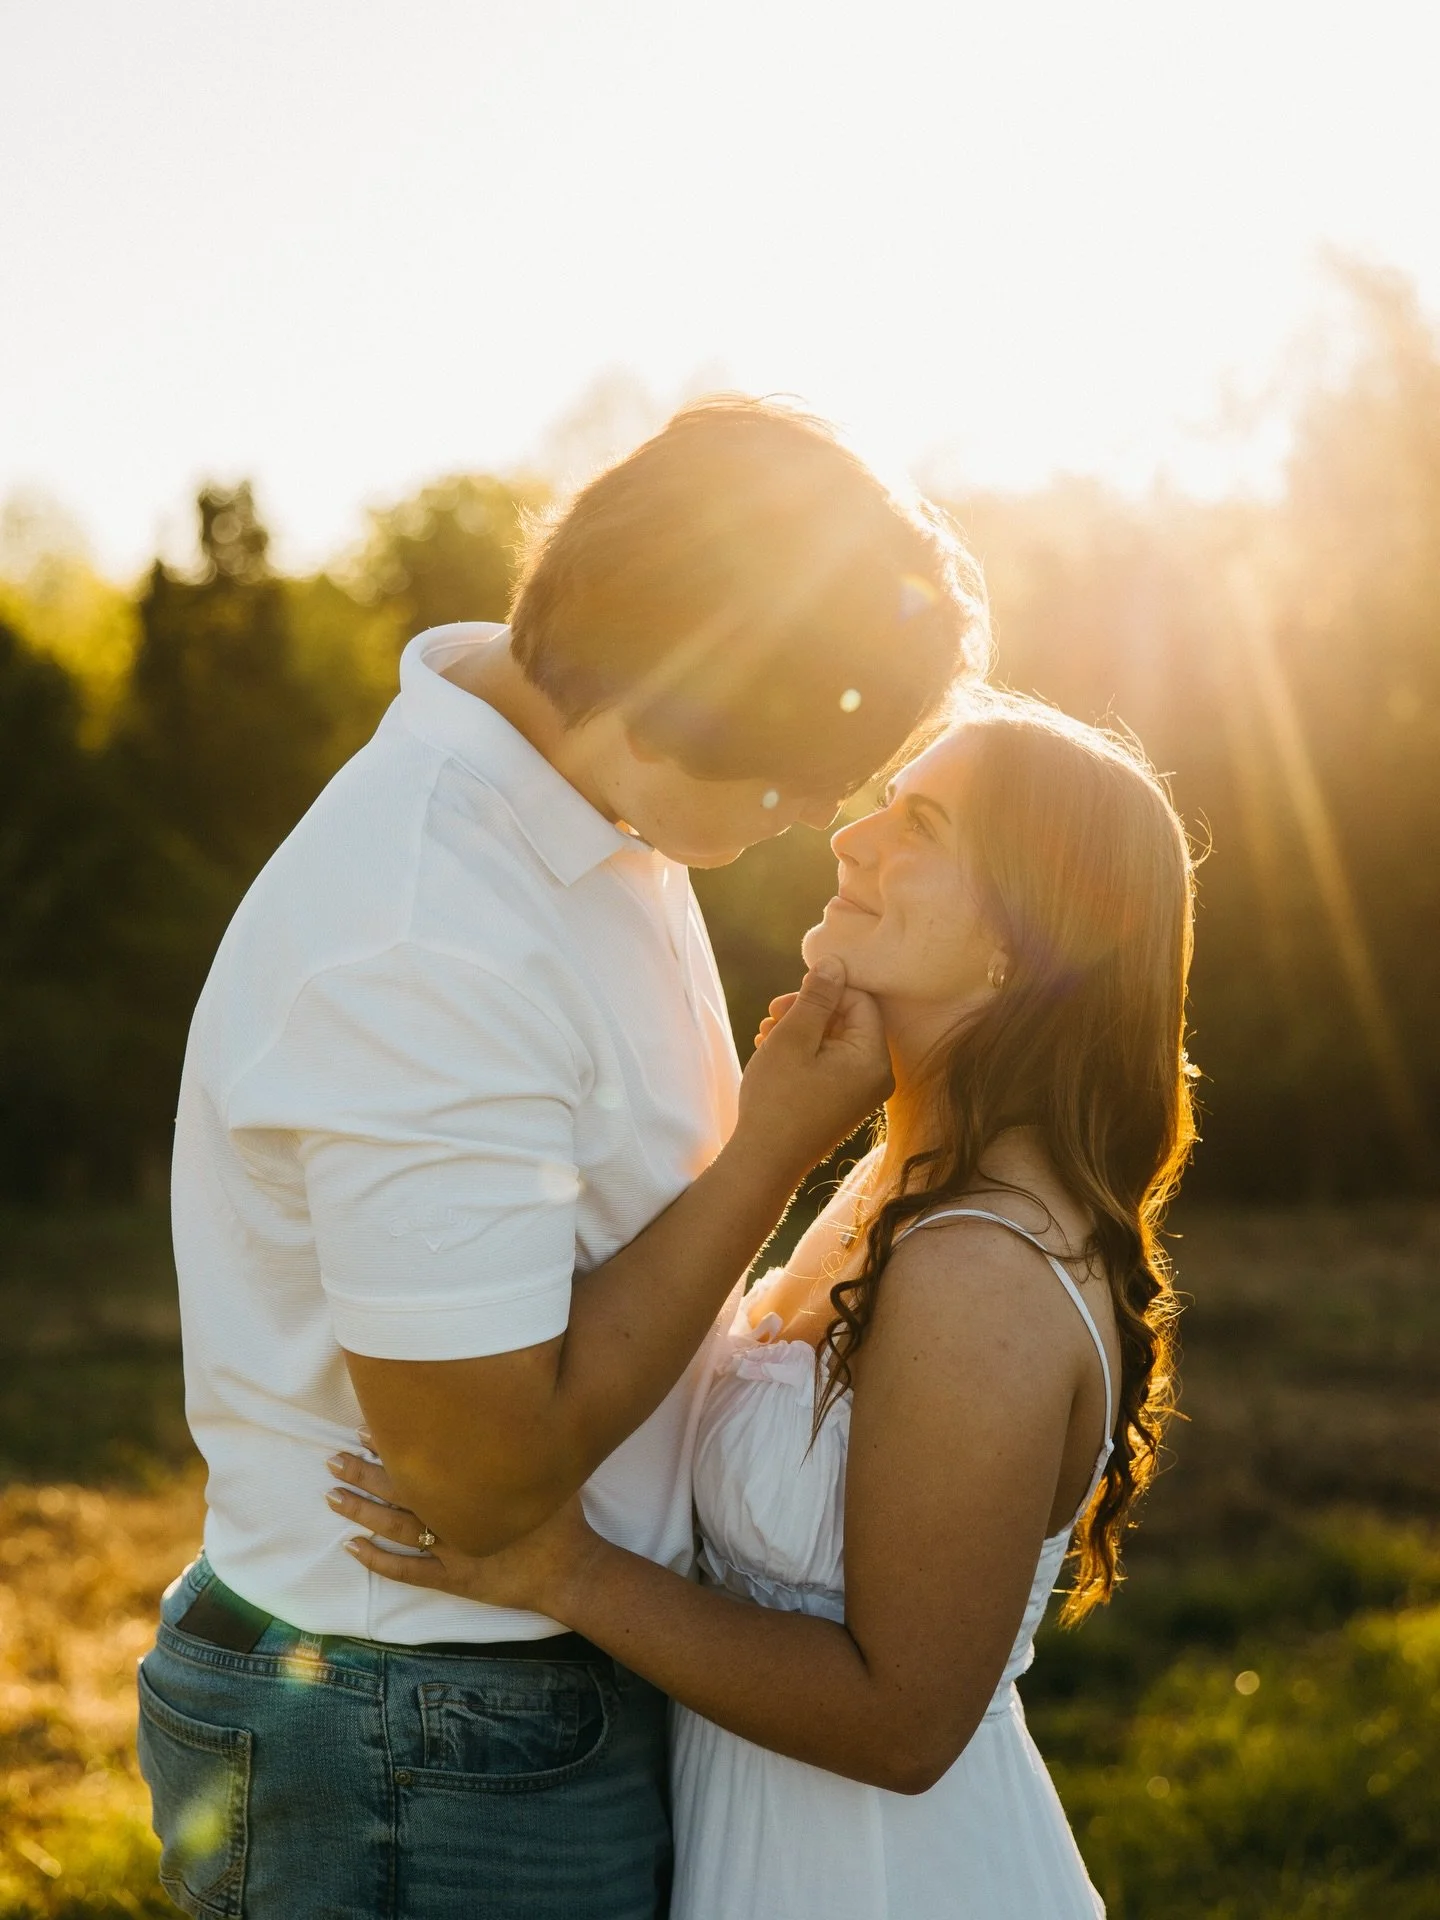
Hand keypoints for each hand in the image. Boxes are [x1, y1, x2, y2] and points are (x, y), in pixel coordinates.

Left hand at [327, 1451, 601, 1618]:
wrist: (569, 1569)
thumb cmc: (562, 1517)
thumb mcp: (548, 1468)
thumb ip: (526, 1440)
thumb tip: (515, 1401)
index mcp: (472, 1488)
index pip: (421, 1462)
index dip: (390, 1445)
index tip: (364, 1429)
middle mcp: (454, 1517)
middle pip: (398, 1492)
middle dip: (363, 1474)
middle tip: (332, 1459)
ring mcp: (449, 1551)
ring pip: (394, 1529)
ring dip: (361, 1511)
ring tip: (331, 1495)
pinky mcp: (452, 1579)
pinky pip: (406, 1571)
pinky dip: (377, 1560)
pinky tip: (352, 1547)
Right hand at [736, 958, 892, 1177]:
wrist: (764, 1162)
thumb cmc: (777, 1100)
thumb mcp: (793, 1038)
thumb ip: (816, 997)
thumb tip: (834, 963)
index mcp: (873, 1059)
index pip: (859, 1001)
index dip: (823, 992)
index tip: (785, 1002)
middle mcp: (876, 1076)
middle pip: (848, 1019)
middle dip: (809, 1011)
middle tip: (771, 1015)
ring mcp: (861, 1092)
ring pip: (835, 1040)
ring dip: (801, 1030)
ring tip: (766, 1035)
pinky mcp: (844, 1102)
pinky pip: (831, 1063)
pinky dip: (804, 1052)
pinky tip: (773, 1052)